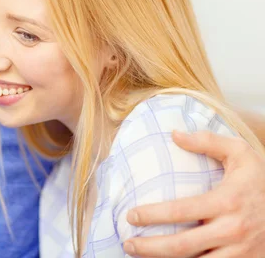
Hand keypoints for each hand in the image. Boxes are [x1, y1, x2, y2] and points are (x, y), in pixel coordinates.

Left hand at [123, 131, 264, 257]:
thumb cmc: (261, 179)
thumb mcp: (241, 153)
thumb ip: (208, 142)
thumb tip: (174, 134)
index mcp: (228, 201)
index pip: (181, 211)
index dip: (152, 215)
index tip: (130, 215)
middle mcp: (233, 230)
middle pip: (182, 245)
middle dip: (150, 247)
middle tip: (128, 243)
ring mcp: (241, 252)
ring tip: (140, 256)